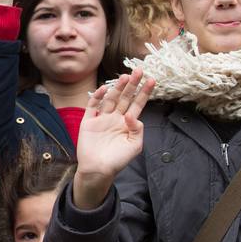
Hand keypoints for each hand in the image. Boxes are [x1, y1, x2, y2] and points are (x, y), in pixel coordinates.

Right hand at [72, 70, 152, 207]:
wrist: (98, 170)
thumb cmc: (117, 160)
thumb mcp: (134, 146)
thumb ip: (137, 130)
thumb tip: (132, 115)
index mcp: (127, 124)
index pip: (137, 104)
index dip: (144, 93)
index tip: (152, 80)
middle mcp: (115, 119)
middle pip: (125, 98)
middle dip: (132, 85)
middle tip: (138, 71)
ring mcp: (101, 119)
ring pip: (110, 99)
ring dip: (117, 88)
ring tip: (124, 77)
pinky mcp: (88, 122)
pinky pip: (92, 106)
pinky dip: (97, 97)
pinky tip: (104, 90)